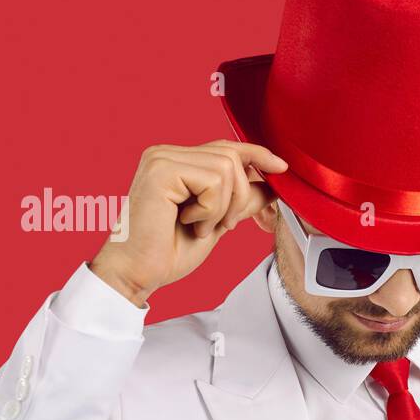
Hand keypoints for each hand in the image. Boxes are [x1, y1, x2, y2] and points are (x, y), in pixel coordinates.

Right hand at [88, 140, 288, 306]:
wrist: (138, 272)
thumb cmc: (168, 251)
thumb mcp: (217, 221)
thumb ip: (241, 200)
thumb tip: (272, 185)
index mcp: (175, 161)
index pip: (225, 147)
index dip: (256, 154)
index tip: (281, 167)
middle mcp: (165, 153)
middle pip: (232, 157)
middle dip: (239, 197)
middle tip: (221, 225)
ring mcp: (161, 159)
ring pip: (226, 169)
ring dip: (223, 207)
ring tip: (199, 225)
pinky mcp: (161, 171)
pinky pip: (212, 182)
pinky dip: (210, 210)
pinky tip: (189, 223)